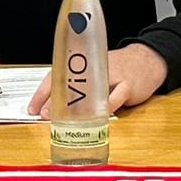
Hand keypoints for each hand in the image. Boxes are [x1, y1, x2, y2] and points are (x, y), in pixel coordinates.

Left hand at [28, 43, 169, 118]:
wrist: (148, 60)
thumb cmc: (119, 69)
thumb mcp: (96, 74)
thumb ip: (78, 88)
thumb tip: (53, 109)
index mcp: (84, 62)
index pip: (57, 74)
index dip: (42, 92)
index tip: (32, 108)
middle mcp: (95, 66)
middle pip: (70, 83)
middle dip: (55, 101)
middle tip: (44, 115)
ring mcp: (111, 75)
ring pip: (90, 92)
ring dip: (75, 108)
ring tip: (64, 120)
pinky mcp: (127, 85)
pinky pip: (113, 99)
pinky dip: (104, 109)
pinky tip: (96, 118)